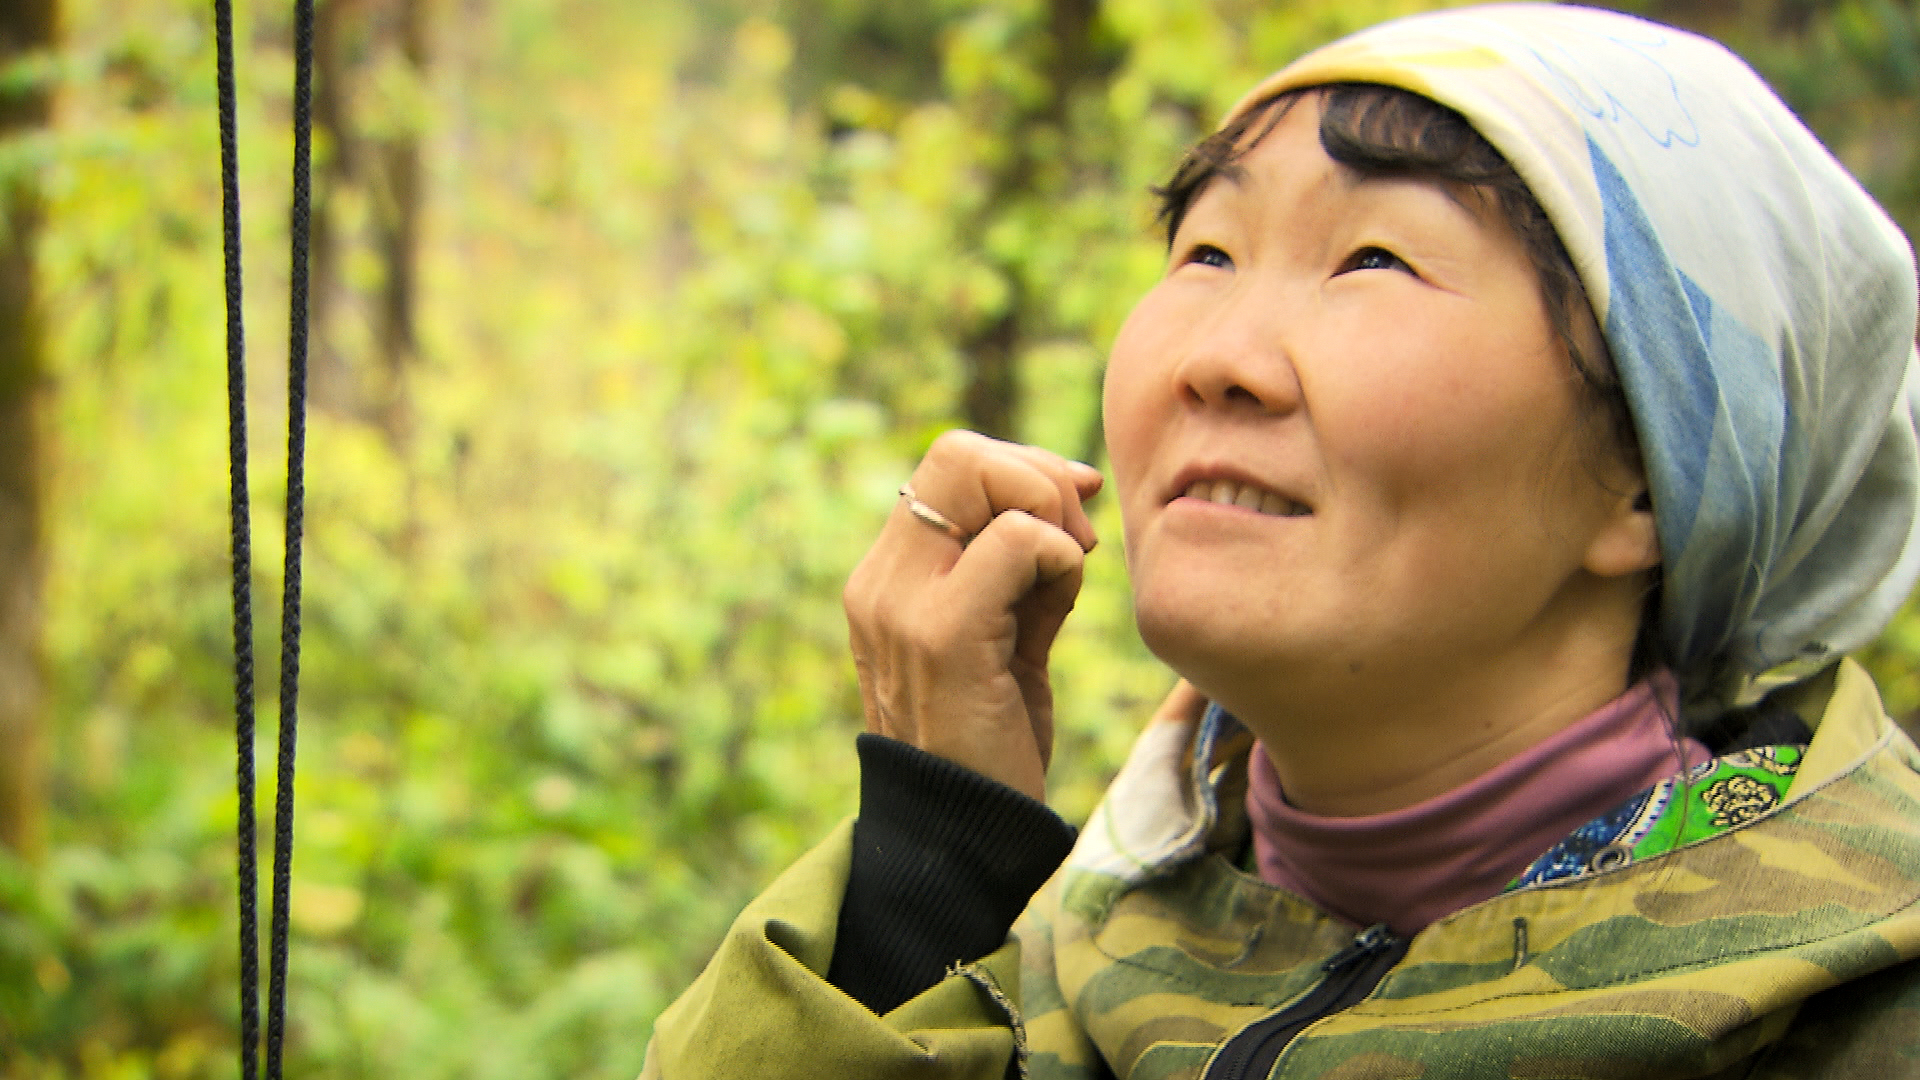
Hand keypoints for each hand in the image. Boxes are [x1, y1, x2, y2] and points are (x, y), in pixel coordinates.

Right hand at [843, 430, 1102, 801]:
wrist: (964, 836)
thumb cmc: (992, 740)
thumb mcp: (1007, 634)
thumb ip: (1023, 563)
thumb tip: (1074, 484)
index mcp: (889, 576)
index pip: (950, 460)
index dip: (1022, 469)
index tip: (1072, 518)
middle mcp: (882, 580)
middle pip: (958, 450)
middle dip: (1037, 478)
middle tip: (1077, 544)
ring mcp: (901, 603)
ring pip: (978, 473)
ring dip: (1052, 518)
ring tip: (1065, 585)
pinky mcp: (942, 633)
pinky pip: (1017, 539)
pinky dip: (1060, 559)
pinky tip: (1060, 609)